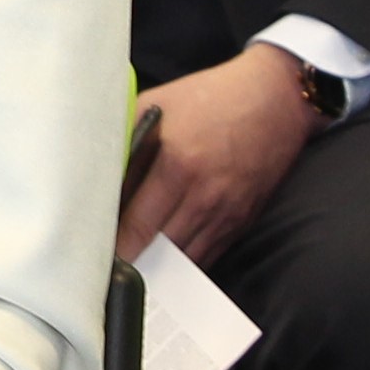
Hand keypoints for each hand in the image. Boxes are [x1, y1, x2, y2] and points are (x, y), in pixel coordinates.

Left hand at [118, 46, 316, 267]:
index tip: (94, 255)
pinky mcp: (241, 222)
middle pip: (159, 251)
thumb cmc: (210, 98)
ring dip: (158, 269)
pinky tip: (164, 262)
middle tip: (105, 268)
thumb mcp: (157, 107)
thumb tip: (98, 174)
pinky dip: (184, 263)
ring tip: (131, 271)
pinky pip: (207, 256)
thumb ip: (126, 140)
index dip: (114, 247)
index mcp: (177, 164)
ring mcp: (226, 213)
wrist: (275, 99)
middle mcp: (204, 196)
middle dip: (132, 261)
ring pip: (184, 261)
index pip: (137, 226)